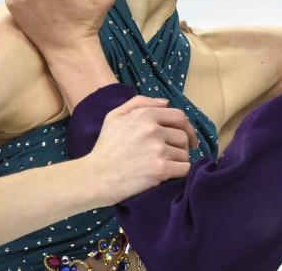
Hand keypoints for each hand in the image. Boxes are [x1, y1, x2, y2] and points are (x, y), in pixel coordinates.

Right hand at [83, 96, 198, 204]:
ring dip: (179, 160)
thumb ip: (140, 103)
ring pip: (184, 153)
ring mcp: (158, 150)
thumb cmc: (105, 147)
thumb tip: (166, 103)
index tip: (186, 136)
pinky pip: (184, 168)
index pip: (179, 116)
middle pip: (183, 135)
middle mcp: (153, 130)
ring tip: (168, 165)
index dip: (185, 127)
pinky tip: (170, 174)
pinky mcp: (160, 169)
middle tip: (180, 152)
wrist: (95, 177)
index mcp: (144, 115)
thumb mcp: (115, 116)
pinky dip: (180, 172)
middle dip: (185, 144)